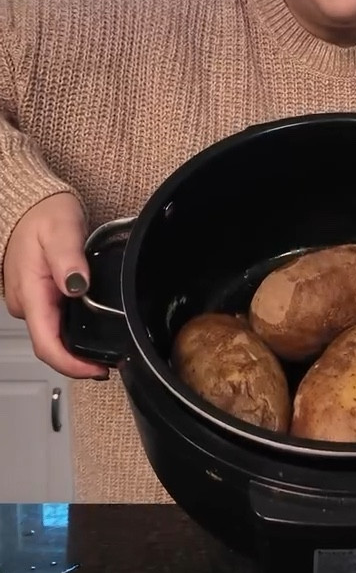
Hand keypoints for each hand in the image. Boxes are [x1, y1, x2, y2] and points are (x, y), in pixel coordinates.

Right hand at [3, 194, 107, 379]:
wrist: (28, 203)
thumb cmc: (43, 213)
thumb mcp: (61, 229)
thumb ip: (69, 258)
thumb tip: (77, 285)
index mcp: (30, 292)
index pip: (46, 343)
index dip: (71, 364)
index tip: (98, 369)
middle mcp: (25, 302)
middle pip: (50, 345)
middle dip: (79, 360)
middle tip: (113, 360)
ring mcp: (29, 301)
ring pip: (52, 335)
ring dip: (77, 346)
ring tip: (107, 347)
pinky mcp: (36, 297)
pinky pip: (53, 321)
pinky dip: (71, 330)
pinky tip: (91, 328)